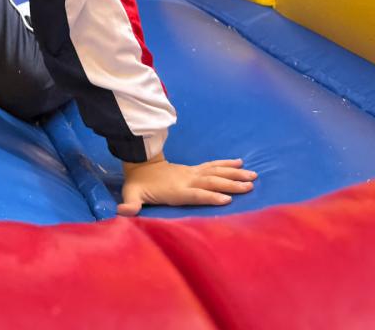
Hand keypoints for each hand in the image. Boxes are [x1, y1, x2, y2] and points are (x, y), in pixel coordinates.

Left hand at [116, 156, 255, 216]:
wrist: (139, 165)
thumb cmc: (138, 185)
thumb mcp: (131, 194)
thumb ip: (129, 204)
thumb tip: (122, 211)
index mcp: (176, 190)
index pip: (195, 194)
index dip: (209, 196)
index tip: (226, 199)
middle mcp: (187, 180)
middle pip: (211, 182)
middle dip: (231, 184)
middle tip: (250, 186)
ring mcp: (192, 173)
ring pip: (216, 172)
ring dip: (234, 174)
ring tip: (253, 176)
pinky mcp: (194, 170)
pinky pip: (213, 166)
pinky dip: (226, 163)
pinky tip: (240, 163)